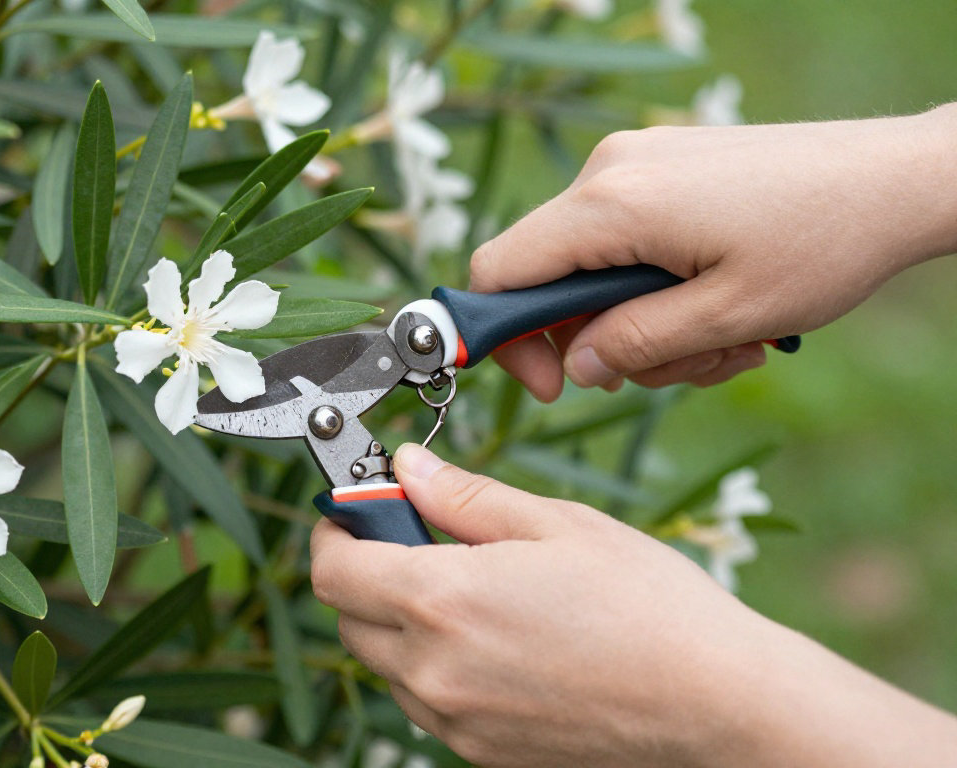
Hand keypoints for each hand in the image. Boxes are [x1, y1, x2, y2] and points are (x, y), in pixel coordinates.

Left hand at [310, 444, 956, 766]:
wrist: (719, 708)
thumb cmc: (651, 608)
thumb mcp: (558, 525)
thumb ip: (465, 497)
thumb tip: (406, 467)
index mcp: (443, 601)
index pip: (334, 571)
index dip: (336, 532)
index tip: (357, 512)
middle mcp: (435, 671)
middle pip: (349, 620)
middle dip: (366, 574)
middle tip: (419, 542)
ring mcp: (457, 722)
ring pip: (386, 667)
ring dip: (400, 625)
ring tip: (473, 595)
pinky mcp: (484, 754)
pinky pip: (428, 705)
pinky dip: (436, 669)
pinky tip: (497, 643)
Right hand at [471, 105, 956, 400]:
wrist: (897, 177)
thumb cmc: (823, 243)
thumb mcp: (726, 318)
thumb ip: (635, 345)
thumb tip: (574, 367)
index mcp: (612, 205)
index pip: (500, 272)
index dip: (503, 340)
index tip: (553, 387)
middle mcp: (610, 172)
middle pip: (549, 278)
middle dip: (600, 341)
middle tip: (672, 369)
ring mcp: (636, 163)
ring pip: (595, 270)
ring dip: (646, 324)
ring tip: (722, 342)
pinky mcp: (662, 167)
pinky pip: (627, 242)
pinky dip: (661, 288)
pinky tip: (724, 307)